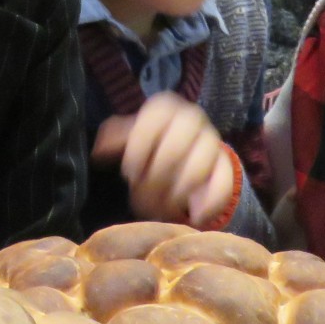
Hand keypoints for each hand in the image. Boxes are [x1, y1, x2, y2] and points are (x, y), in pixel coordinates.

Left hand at [90, 92, 235, 227]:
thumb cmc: (151, 142)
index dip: (140, 149)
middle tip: (144, 192)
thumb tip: (99, 152)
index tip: (129, 172)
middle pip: (176, 148)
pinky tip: (194, 215)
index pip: (155, 121)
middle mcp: (192, 119)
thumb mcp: (130, 136)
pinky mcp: (226, 167)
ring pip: (198, 167)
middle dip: (156, 176)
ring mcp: (213, 142)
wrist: (187, 149)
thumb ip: (114, 139)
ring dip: (176, 193)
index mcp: (165, 108)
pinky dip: (209, 203)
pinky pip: (224, 184)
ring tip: (161, 207)